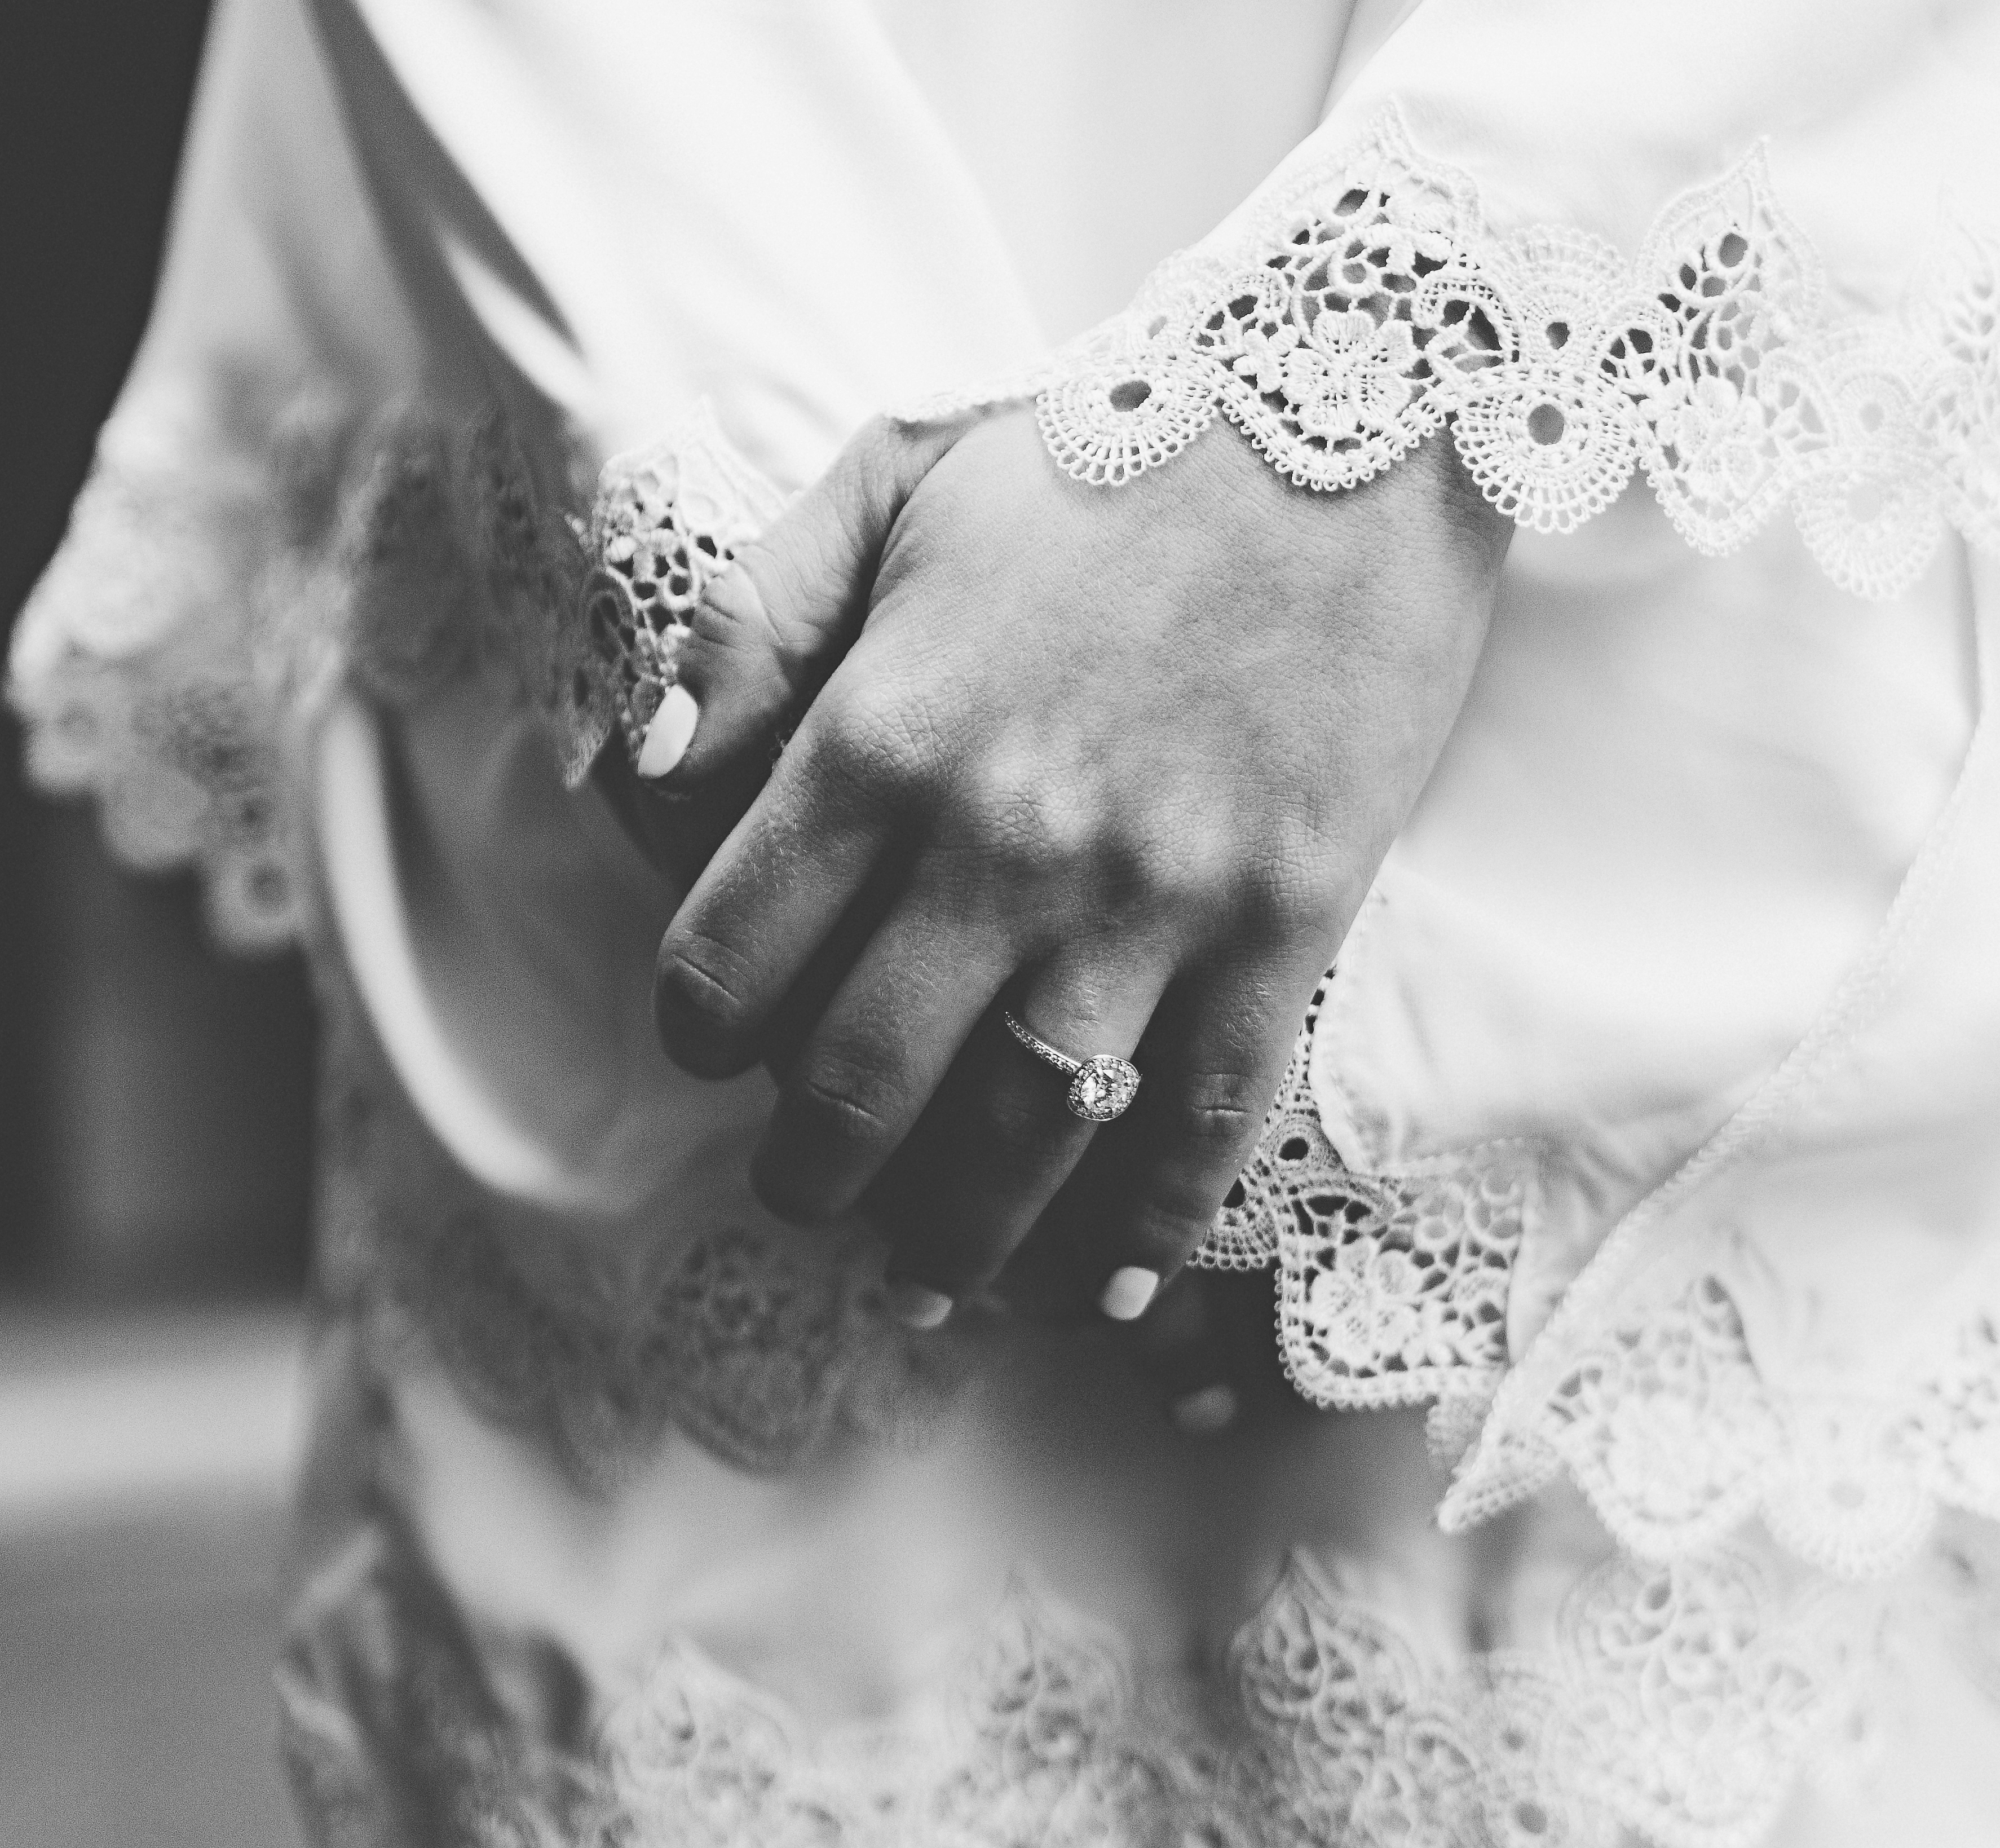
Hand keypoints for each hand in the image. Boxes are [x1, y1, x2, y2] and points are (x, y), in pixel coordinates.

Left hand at [639, 406, 1508, 1319]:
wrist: (1357, 416)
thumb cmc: (1106, 446)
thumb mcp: (886, 480)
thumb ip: (745, 623)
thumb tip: (643, 764)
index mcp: (883, 736)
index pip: (731, 964)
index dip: (702, 1032)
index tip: (721, 1044)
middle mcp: (1003, 842)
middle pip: (859, 1090)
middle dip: (812, 1175)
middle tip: (810, 1190)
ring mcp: (1154, 898)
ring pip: (1021, 1141)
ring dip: (957, 1241)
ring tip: (929, 1277)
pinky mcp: (1286, 926)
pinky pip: (1202, 1124)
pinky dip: (1145, 1228)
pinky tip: (1100, 1279)